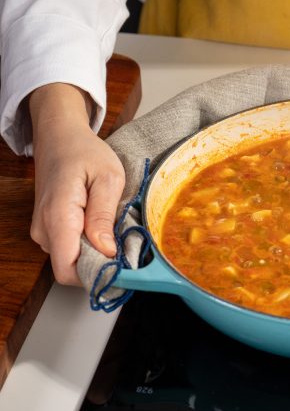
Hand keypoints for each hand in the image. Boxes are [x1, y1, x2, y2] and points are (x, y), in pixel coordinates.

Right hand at [29, 84, 124, 285]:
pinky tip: (101, 225)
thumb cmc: (85, 152)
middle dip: (100, 263)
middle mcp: (44, 228)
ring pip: (71, 259)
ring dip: (95, 251)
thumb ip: (104, 216)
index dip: (95, 274)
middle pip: (71, 268)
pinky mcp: (47, 228)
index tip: (122, 266)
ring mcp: (43, 229)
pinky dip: (88, 243)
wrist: (59, 136)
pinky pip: (69, 247)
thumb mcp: (108, 178)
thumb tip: (107, 251)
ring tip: (112, 227)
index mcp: (59, 216)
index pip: (68, 270)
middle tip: (124, 244)